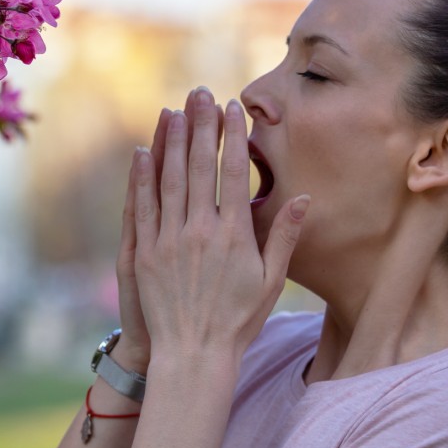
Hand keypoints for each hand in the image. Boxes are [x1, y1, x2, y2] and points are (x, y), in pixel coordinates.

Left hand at [131, 88, 309, 363]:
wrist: (194, 354)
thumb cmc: (238, 319)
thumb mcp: (270, 280)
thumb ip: (283, 236)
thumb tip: (304, 197)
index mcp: (234, 235)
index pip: (234, 174)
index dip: (232, 138)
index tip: (233, 109)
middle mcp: (201, 231)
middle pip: (200, 167)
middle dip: (201, 126)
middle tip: (200, 93)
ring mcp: (170, 240)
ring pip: (170, 179)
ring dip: (172, 142)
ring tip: (175, 110)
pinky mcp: (146, 252)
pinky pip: (144, 205)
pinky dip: (143, 176)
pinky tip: (144, 151)